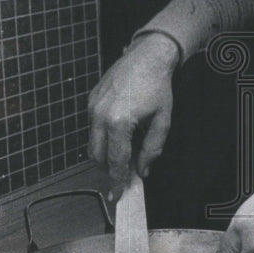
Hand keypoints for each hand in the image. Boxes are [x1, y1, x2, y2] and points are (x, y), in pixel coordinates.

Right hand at [88, 33, 179, 200]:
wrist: (147, 57)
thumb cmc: (157, 86)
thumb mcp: (162, 120)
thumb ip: (153, 148)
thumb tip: (143, 170)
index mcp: (119, 122)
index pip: (116, 161)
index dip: (117, 181)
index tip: (116, 196)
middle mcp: (100, 116)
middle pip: (98, 156)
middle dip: (109, 170)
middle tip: (123, 177)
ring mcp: (93, 107)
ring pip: (92, 143)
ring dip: (105, 154)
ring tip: (124, 154)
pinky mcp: (91, 101)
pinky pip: (92, 127)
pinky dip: (103, 137)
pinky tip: (119, 135)